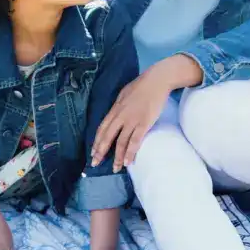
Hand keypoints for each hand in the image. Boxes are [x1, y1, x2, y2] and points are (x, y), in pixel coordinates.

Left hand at [91, 55, 201, 170]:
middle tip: (96, 164)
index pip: (102, 128)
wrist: (157, 81)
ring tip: (115, 168)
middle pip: (107, 137)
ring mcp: (132, 120)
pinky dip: (130, 153)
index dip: (96, 141)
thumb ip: (119, 106)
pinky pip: (135, 141)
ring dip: (117, 157)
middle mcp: (120, 116)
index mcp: (115, 109)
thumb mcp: (124, 94)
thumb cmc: (142, 86)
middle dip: (100, 152)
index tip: (93, 152)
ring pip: (121, 142)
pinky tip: (128, 162)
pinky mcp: (144, 124)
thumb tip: (115, 115)